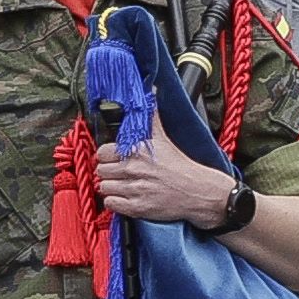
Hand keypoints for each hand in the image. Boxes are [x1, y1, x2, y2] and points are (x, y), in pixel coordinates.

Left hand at [93, 120, 240, 228]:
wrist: (198, 190)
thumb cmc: (181, 166)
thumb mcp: (164, 138)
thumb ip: (152, 116)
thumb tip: (151, 92)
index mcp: (137, 150)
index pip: (102, 152)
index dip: (105, 156)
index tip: (112, 158)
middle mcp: (134, 169)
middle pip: (101, 170)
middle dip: (108, 171)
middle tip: (117, 172)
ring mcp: (135, 189)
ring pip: (104, 187)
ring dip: (110, 186)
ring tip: (122, 184)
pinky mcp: (137, 207)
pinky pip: (111, 203)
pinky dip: (114, 202)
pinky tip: (124, 196)